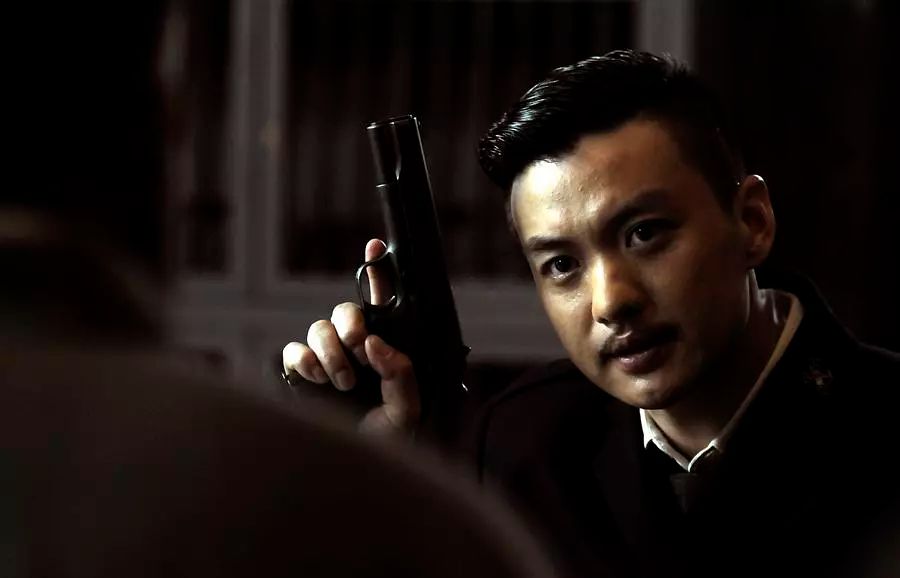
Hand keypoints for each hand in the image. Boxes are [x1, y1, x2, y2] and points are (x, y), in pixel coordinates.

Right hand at [282, 239, 420, 434]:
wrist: (355, 469)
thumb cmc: (388, 441)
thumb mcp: (408, 409)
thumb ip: (401, 372)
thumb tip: (374, 343)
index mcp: (384, 350)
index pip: (382, 304)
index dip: (378, 272)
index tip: (376, 245)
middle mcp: (354, 349)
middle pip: (346, 310)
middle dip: (352, 323)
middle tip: (360, 348)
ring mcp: (325, 361)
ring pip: (319, 328)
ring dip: (332, 352)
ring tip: (343, 382)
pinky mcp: (299, 375)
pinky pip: (294, 351)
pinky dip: (305, 360)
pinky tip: (319, 379)